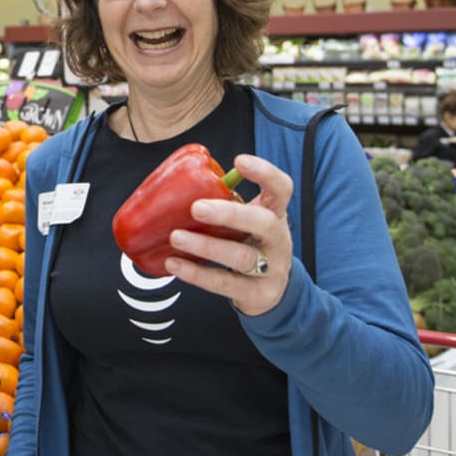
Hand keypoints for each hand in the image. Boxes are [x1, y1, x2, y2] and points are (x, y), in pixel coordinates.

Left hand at [164, 153, 293, 315]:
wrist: (269, 292)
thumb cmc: (248, 244)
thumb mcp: (245, 222)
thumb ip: (223, 203)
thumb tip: (175, 184)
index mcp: (274, 214)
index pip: (281, 189)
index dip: (265, 173)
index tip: (239, 161)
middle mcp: (278, 239)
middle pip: (264, 223)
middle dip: (230, 214)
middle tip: (196, 208)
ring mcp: (272, 268)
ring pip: (242, 256)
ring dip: (206, 246)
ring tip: (176, 237)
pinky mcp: (257, 294)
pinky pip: (225, 283)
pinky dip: (196, 274)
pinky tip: (173, 264)